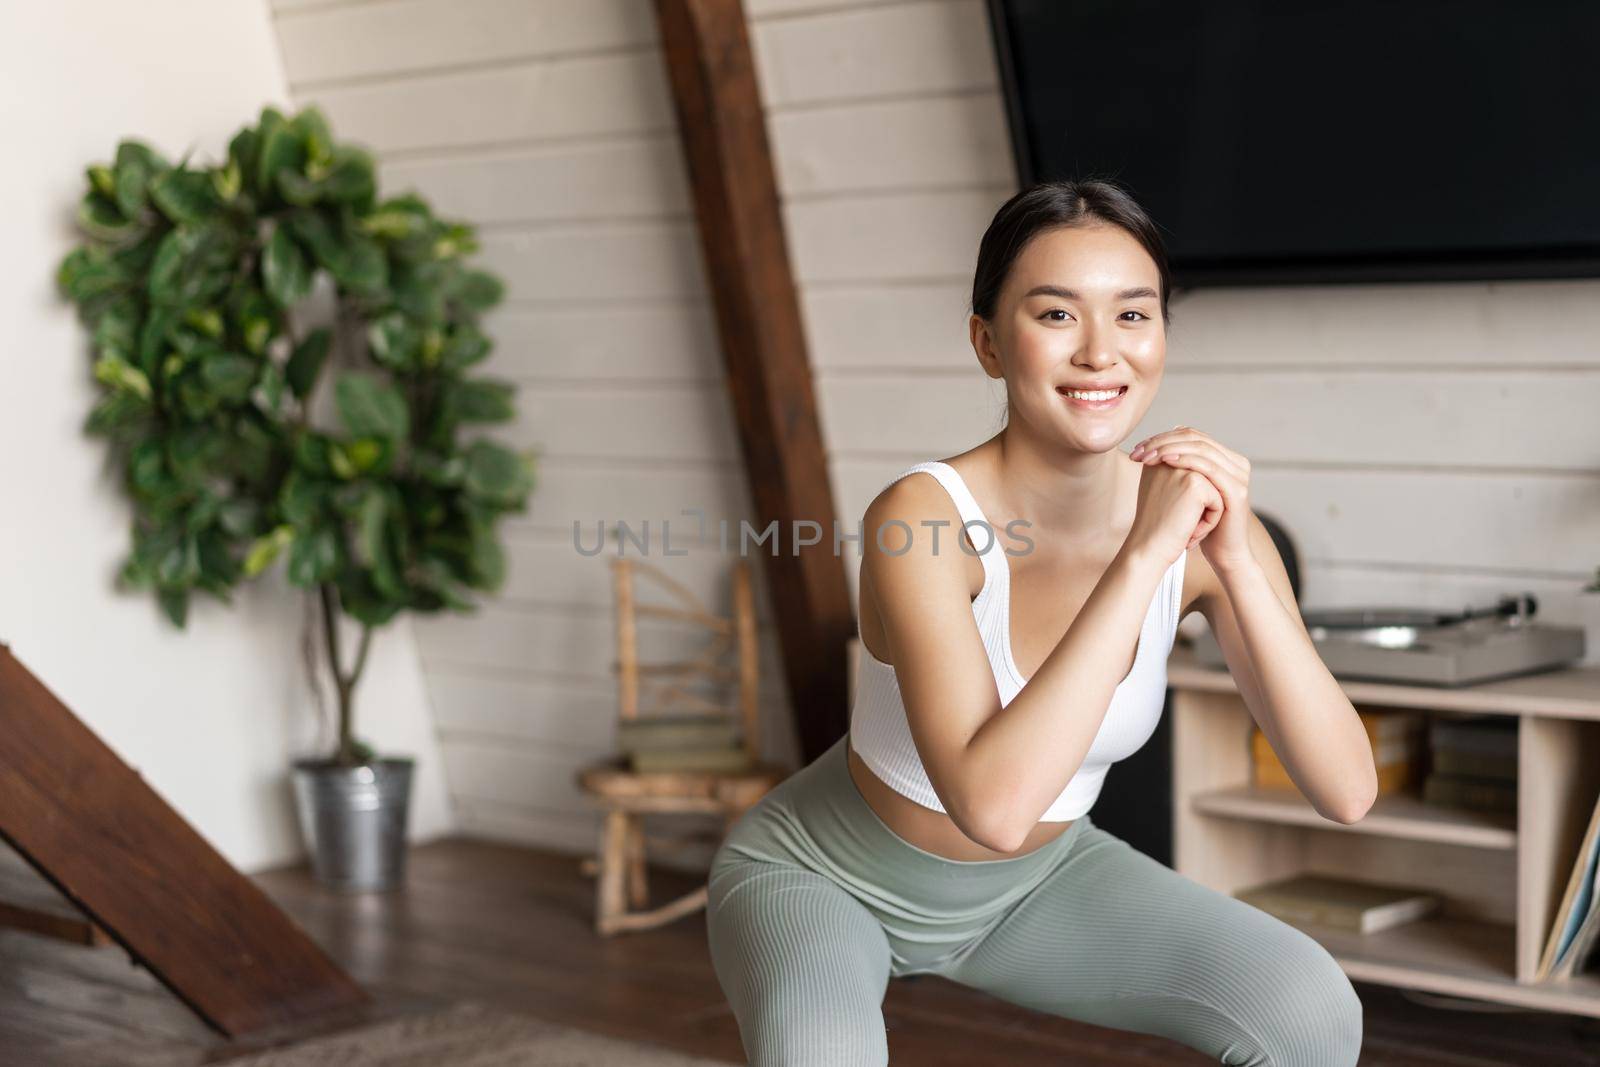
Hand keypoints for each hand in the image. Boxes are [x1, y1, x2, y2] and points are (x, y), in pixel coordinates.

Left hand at [1129, 426, 1255, 573]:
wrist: (1221, 552)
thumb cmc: (1199, 523)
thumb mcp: (1186, 492)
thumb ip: (1178, 468)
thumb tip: (1160, 444)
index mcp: (1226, 459)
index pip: (1192, 435)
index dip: (1163, 437)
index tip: (1137, 447)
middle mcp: (1236, 462)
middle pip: (1196, 439)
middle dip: (1163, 442)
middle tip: (1138, 450)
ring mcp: (1239, 475)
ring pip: (1202, 449)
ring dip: (1170, 449)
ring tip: (1147, 455)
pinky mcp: (1237, 489)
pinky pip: (1209, 467)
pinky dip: (1186, 460)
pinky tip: (1166, 461)